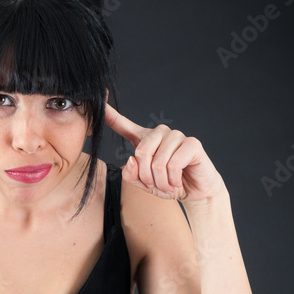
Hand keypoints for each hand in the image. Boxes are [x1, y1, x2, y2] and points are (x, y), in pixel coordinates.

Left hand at [104, 102, 225, 202]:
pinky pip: (173, 165)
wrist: (195, 192)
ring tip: (168, 185)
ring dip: (161, 181)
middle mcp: (160, 133)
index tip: (98, 100)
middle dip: (147, 176)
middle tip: (157, 185)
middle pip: (141, 152)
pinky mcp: (192, 143)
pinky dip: (173, 180)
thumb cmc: (169, 184)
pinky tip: (178, 182)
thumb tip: (132, 161)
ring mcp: (176, 136)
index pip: (123, 124)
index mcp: (144, 140)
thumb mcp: (144, 184)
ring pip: (158, 161)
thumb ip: (132, 175)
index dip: (110, 114)